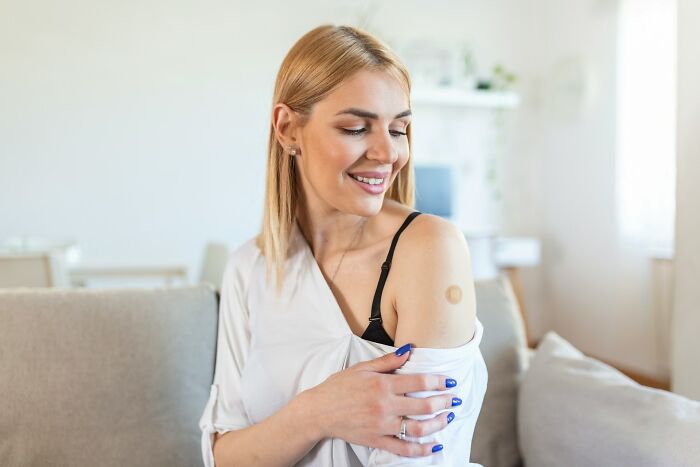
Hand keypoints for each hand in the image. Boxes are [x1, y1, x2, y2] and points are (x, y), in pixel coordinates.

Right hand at [303, 344, 457, 456]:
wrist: (319, 411)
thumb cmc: (339, 387)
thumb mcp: (362, 368)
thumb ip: (388, 360)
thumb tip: (409, 349)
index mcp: (382, 384)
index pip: (418, 381)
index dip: (438, 381)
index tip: (450, 381)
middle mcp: (384, 405)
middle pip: (423, 405)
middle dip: (443, 402)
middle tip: (454, 400)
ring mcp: (381, 425)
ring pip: (417, 428)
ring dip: (437, 424)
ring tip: (447, 418)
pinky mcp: (376, 441)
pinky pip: (403, 448)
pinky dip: (421, 450)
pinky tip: (434, 446)